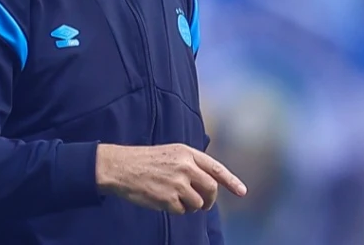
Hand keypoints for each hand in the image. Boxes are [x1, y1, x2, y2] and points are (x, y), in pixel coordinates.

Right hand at [95, 143, 246, 214]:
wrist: (120, 167)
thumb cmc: (145, 160)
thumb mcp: (171, 153)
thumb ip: (191, 164)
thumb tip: (210, 182)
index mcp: (187, 153)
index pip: (216, 169)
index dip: (231, 181)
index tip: (242, 192)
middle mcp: (186, 167)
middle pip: (211, 189)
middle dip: (210, 200)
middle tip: (203, 204)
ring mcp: (177, 183)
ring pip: (197, 203)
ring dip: (190, 206)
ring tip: (175, 198)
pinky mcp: (168, 198)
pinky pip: (182, 211)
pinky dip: (176, 210)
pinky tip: (163, 200)